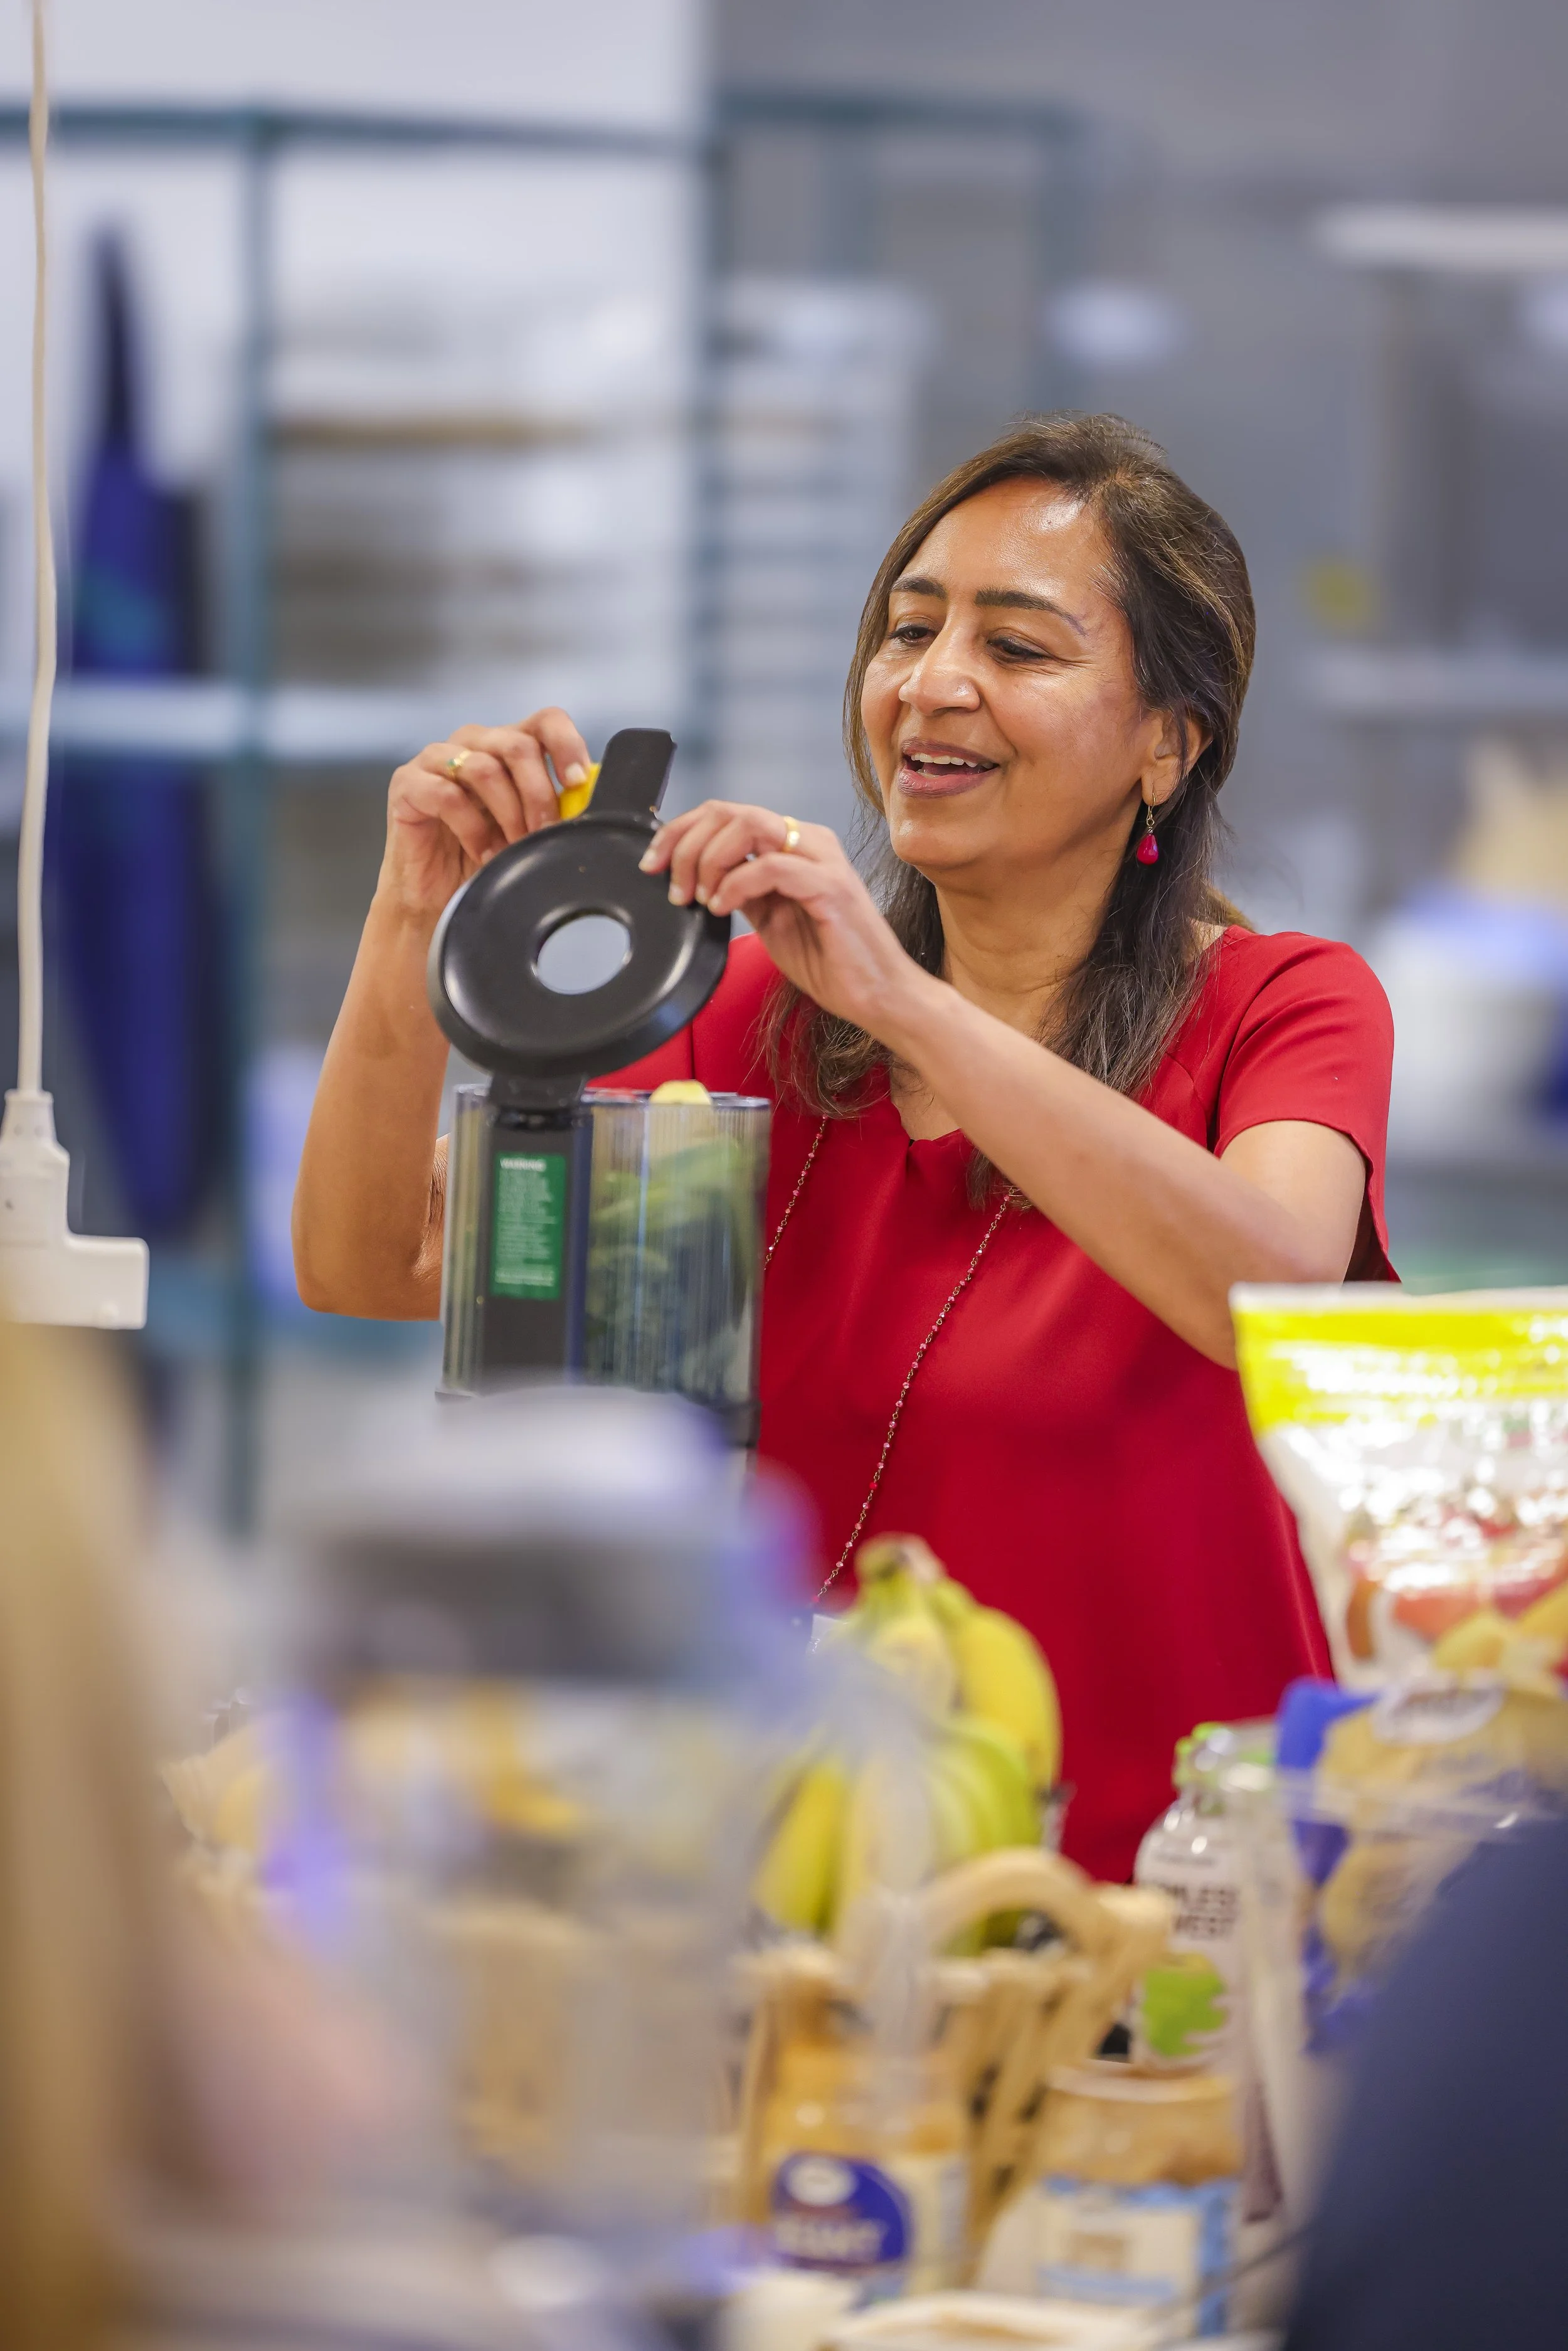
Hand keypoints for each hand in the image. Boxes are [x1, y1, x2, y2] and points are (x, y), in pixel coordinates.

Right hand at [377, 707, 591, 922]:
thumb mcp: (531, 828)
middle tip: (545, 834)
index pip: (545, 721)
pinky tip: (482, 853)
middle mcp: (473, 743)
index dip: (566, 745)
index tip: (577, 783)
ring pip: (485, 769)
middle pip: (518, 745)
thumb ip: (555, 805)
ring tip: (512, 850)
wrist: (437, 899)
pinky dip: (472, 829)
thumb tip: (589, 798)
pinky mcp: (407, 783)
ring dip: (508, 815)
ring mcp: (436, 759)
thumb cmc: (486, 860)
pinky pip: (447, 795)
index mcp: (506, 745)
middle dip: (539, 794)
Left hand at [640, 800, 932, 1045]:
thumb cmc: (831, 962)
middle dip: (685, 844)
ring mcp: (822, 861)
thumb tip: (700, 877)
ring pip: (748, 825)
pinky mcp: (831, 886)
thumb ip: (743, 892)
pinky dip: (735, 884)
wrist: (876, 995)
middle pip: (729, 811)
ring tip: (699, 898)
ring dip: (708, 860)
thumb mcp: (770, 921)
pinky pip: (770, 866)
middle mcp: (808, 842)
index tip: (653, 864)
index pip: (726, 814)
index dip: (680, 832)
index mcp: (793, 845)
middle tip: (673, 887)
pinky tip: (722, 908)